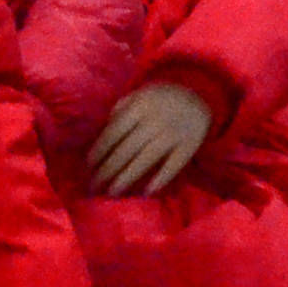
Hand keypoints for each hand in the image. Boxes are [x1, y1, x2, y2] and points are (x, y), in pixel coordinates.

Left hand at [86, 82, 214, 198]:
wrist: (199, 94)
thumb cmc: (160, 99)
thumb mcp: (137, 95)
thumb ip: (119, 111)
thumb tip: (102, 134)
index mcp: (138, 107)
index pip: (114, 132)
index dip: (99, 150)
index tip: (88, 166)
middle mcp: (154, 121)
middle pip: (126, 149)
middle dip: (108, 169)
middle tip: (94, 185)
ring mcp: (173, 134)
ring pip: (146, 159)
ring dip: (127, 177)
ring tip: (112, 192)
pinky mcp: (189, 146)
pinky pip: (173, 165)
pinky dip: (161, 179)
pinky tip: (147, 192)